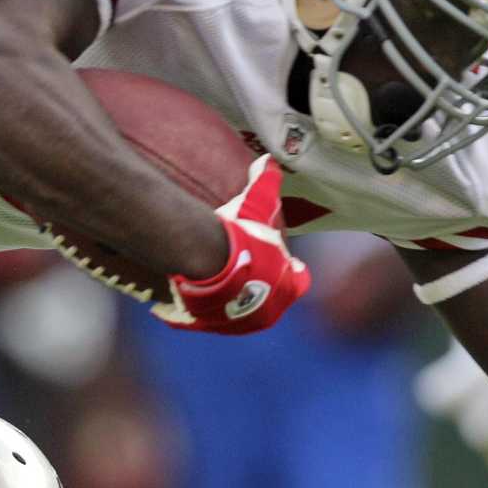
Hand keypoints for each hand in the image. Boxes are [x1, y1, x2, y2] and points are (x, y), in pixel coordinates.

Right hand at [153, 157, 310, 334]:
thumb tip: (269, 161)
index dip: (290, 269)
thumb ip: (266, 182)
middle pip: (267, 299)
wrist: (207, 261)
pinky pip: (205, 319)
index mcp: (288, 287)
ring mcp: (238, 324)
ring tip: (218, 280)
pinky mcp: (209, 326)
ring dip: (231, 298)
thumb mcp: (256, 202)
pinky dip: (200, 310)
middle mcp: (267, 311)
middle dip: (259, 284)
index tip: (281, 260)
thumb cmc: (241, 235)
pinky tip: (188, 297)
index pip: (298, 280)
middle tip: (244, 266)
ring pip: (237, 311)